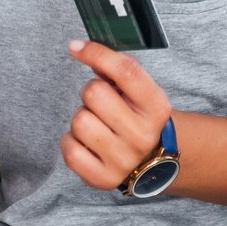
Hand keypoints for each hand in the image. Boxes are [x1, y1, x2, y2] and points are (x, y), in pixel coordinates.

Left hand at [61, 38, 173, 192]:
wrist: (151, 159)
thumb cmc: (137, 116)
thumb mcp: (138, 91)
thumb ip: (115, 69)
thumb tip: (79, 48)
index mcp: (157, 107)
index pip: (126, 71)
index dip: (96, 53)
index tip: (75, 47)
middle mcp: (143, 135)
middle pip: (94, 92)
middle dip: (91, 92)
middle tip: (101, 103)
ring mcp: (124, 159)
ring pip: (79, 120)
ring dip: (81, 117)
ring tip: (97, 124)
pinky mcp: (104, 178)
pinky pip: (69, 149)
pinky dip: (71, 141)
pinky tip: (86, 142)